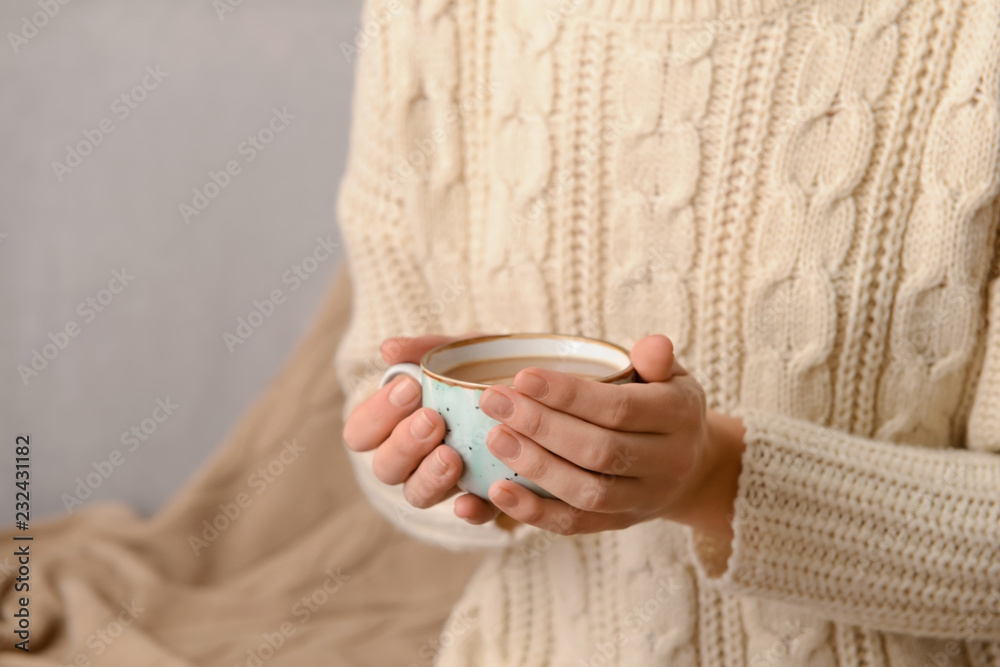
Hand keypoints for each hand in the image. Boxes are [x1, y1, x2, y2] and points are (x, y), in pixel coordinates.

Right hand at [342, 334, 503, 525]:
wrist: (537, 390)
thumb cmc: (482, 368)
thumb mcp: (458, 352)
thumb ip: (423, 350)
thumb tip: (388, 349)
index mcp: (394, 424)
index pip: (361, 432)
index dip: (376, 415)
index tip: (410, 387)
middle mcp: (411, 458)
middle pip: (385, 467)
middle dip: (404, 444)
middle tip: (433, 420)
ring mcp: (443, 482)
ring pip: (417, 494)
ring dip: (429, 477)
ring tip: (451, 456)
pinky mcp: (483, 498)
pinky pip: (471, 514)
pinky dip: (470, 512)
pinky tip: (472, 501)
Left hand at [472, 335, 745, 540]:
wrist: (694, 466)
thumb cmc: (665, 404)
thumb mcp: (672, 374)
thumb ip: (656, 359)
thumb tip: (652, 345)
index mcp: (679, 416)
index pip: (620, 408)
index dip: (570, 394)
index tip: (521, 377)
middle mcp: (668, 462)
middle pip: (599, 451)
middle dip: (541, 426)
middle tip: (494, 403)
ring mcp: (644, 499)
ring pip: (587, 492)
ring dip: (535, 467)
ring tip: (493, 439)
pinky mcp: (620, 523)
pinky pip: (576, 524)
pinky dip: (535, 511)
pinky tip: (498, 491)